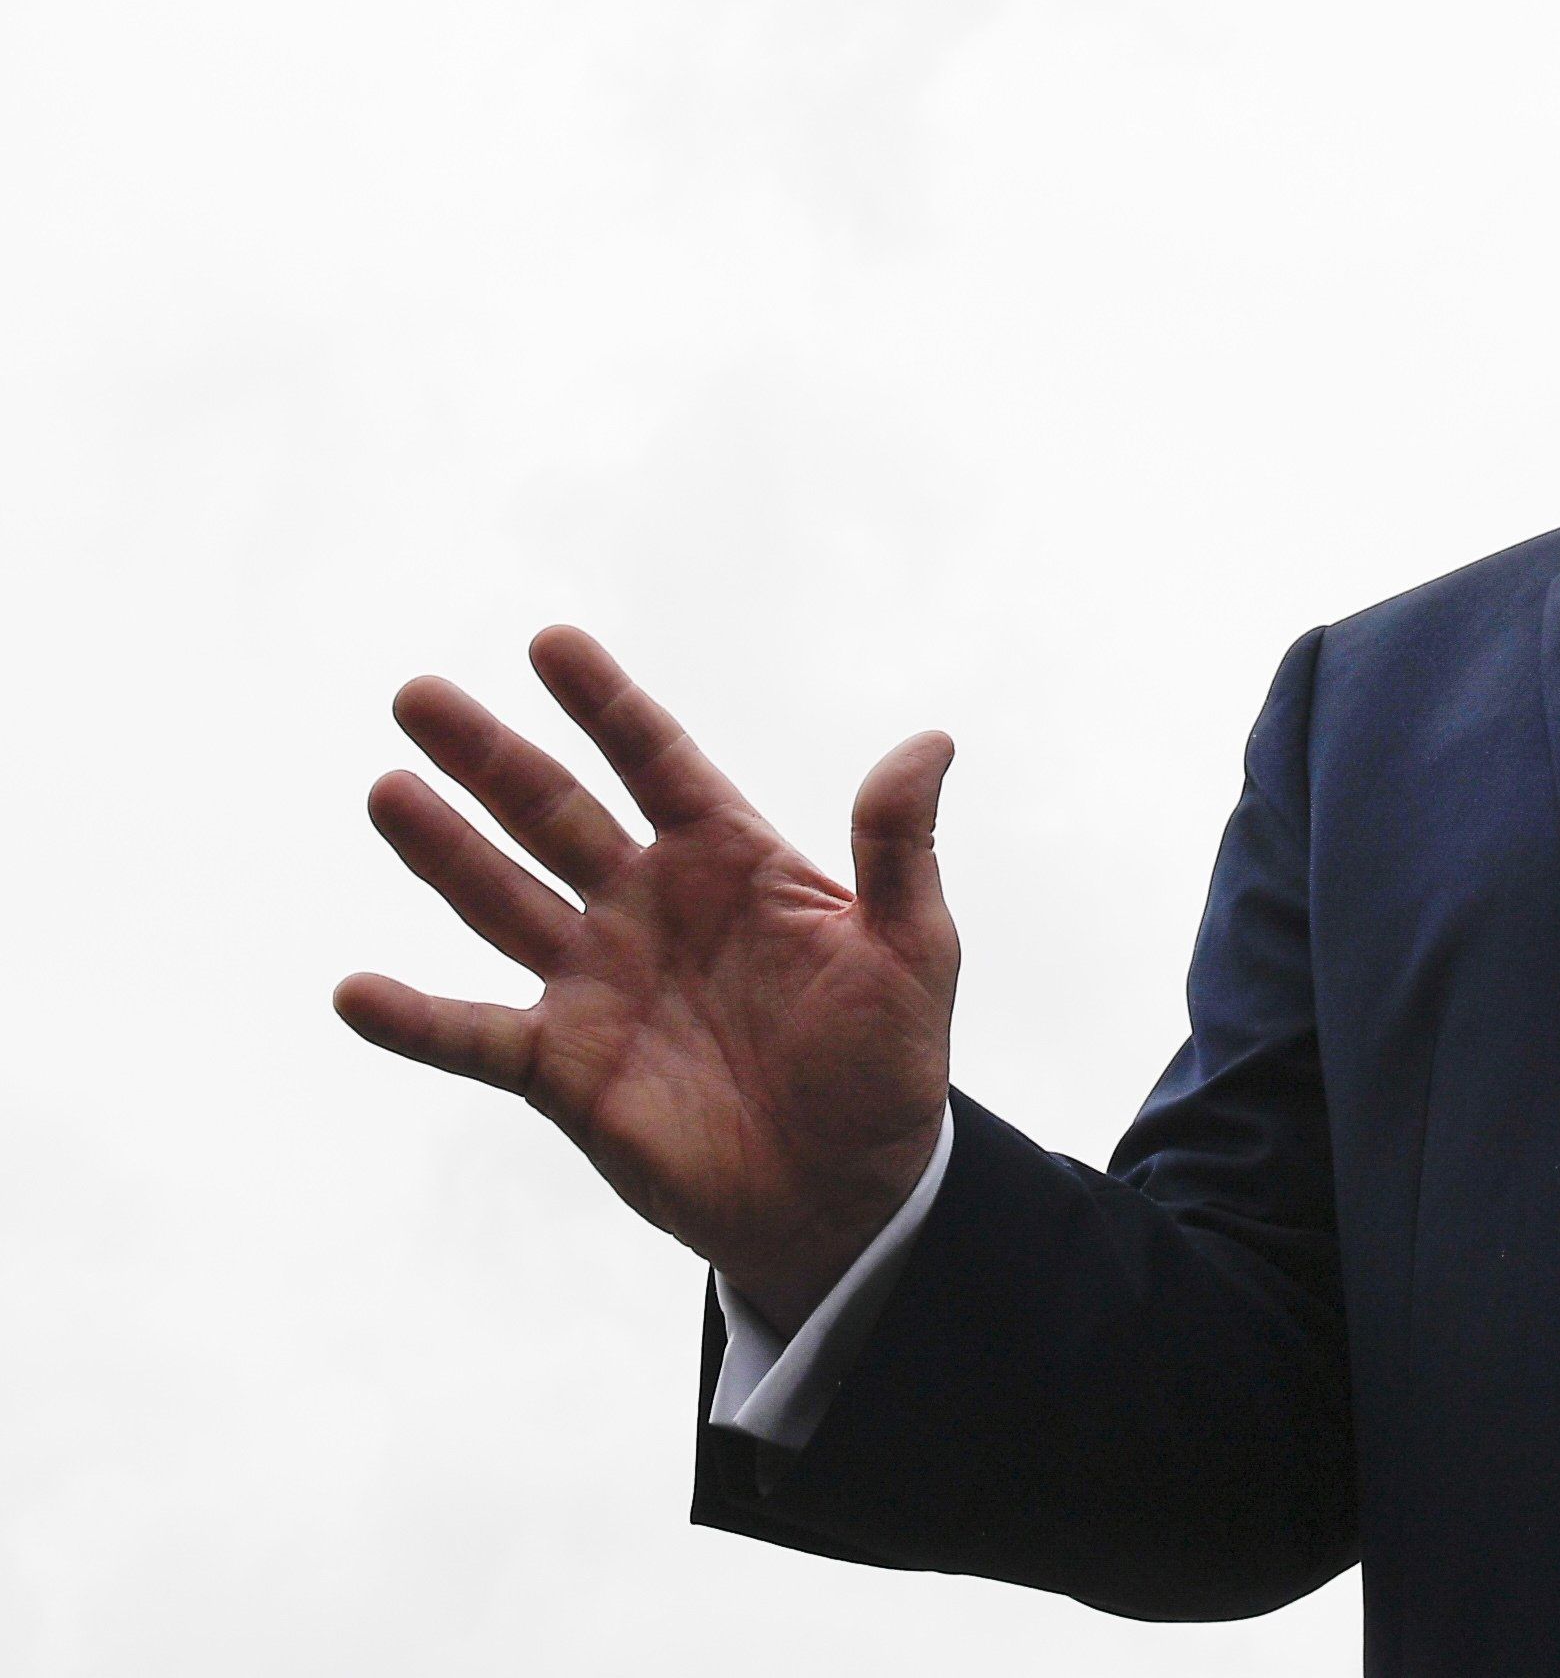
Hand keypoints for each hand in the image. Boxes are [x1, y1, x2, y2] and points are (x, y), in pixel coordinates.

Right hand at [334, 625, 959, 1329]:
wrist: (850, 1192)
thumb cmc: (887, 1061)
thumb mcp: (910, 947)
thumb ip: (899, 846)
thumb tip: (930, 740)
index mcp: (730, 861)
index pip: (656, 762)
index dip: (606, 703)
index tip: (550, 641)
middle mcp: (647, 907)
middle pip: (554, 812)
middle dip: (489, 756)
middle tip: (418, 696)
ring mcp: (596, 983)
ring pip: (499, 901)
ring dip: (440, 850)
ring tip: (387, 791)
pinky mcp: (562, 1069)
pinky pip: (473, 1037)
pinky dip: (413, 1020)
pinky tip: (353, 992)